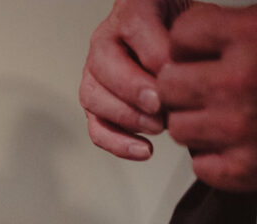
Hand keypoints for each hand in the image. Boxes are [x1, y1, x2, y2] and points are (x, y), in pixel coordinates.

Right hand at [79, 0, 179, 159]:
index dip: (157, 59)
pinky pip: (96, 127)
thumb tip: (175, 75)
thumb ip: (181, 43)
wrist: (170, 41)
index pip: (135, 31)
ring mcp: (95, 74)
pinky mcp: (96, 104)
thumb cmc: (181, 33)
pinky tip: (142, 149)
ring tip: (157, 127)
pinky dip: (117, 143)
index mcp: (129, 13)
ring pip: (93, 99)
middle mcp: (104, 41)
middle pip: (105, 67)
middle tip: (160, 105)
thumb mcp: (190, 24)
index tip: (180, 78)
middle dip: (134, 91)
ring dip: (126, 118)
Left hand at [159, 3, 256, 191]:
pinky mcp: (245, 168)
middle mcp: (241, 80)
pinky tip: (238, 145)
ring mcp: (240, 126)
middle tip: (210, 87)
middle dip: (185, 85)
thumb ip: (238, 25)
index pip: (182, 35)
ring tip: (228, 116)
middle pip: (169, 85)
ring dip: (198, 124)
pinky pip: (200, 165)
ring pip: (179, 127)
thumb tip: (189, 35)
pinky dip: (215, 159)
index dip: (191, 44)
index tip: (205, 51)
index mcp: (252, 35)